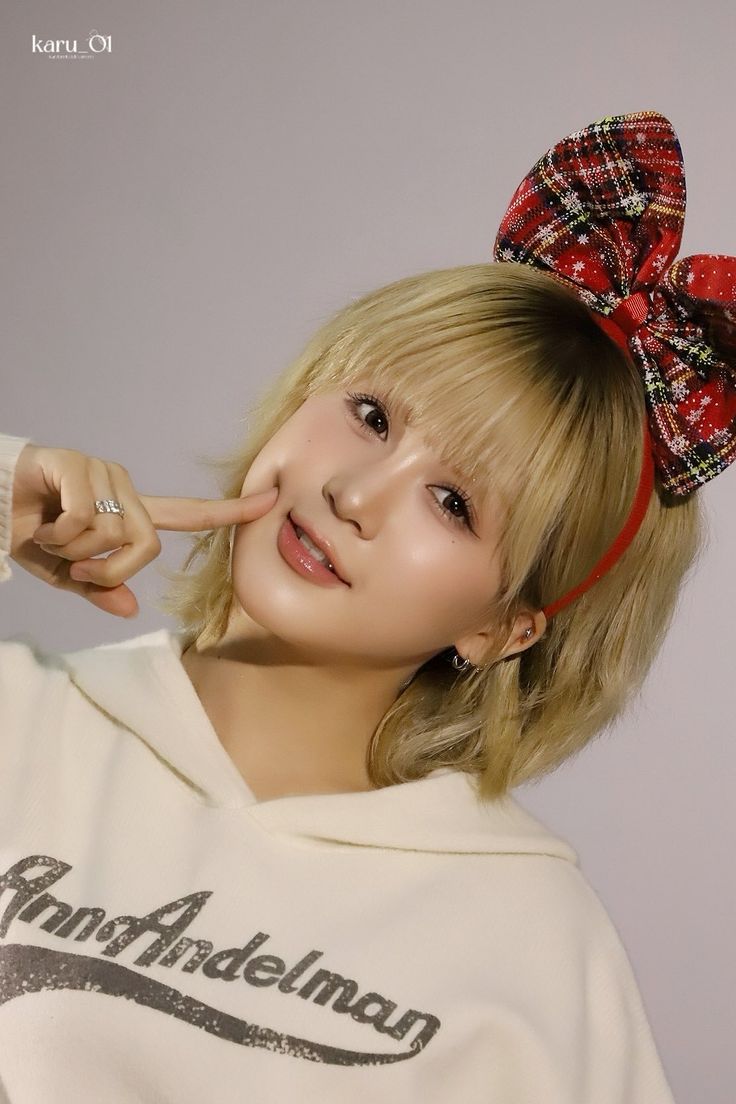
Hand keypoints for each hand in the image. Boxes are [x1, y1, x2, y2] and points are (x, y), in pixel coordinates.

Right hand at [9, 444, 277, 618]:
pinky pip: (85, 519)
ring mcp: (103, 472)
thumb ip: (98, 588)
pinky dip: (58, 534)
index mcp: (129, 512)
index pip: (188, 514)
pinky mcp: (77, 464)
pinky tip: (40, 520)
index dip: (229, 512)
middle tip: (73, 566)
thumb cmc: (29, 531)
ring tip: (50, 535)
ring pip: (114, 535)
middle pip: (147, 545)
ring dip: (74, 551)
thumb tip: (130, 609)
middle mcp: (125, 488)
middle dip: (106, 569)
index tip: (271, 500)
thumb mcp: (66, 572)